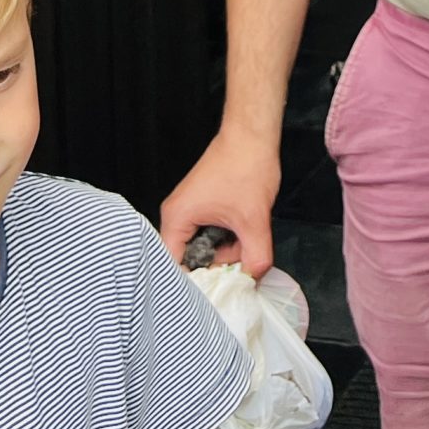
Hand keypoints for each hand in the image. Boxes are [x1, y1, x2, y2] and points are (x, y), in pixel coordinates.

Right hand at [159, 126, 280, 275]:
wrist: (253, 135)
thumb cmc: (246, 168)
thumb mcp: (253, 220)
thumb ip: (255, 257)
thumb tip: (253, 281)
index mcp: (176, 219)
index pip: (172, 267)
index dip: (194, 284)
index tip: (214, 294)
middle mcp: (176, 216)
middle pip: (188, 259)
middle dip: (216, 264)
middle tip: (240, 257)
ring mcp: (189, 211)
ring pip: (203, 247)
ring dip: (226, 249)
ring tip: (246, 235)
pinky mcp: (203, 207)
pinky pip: (210, 235)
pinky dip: (227, 237)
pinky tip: (243, 229)